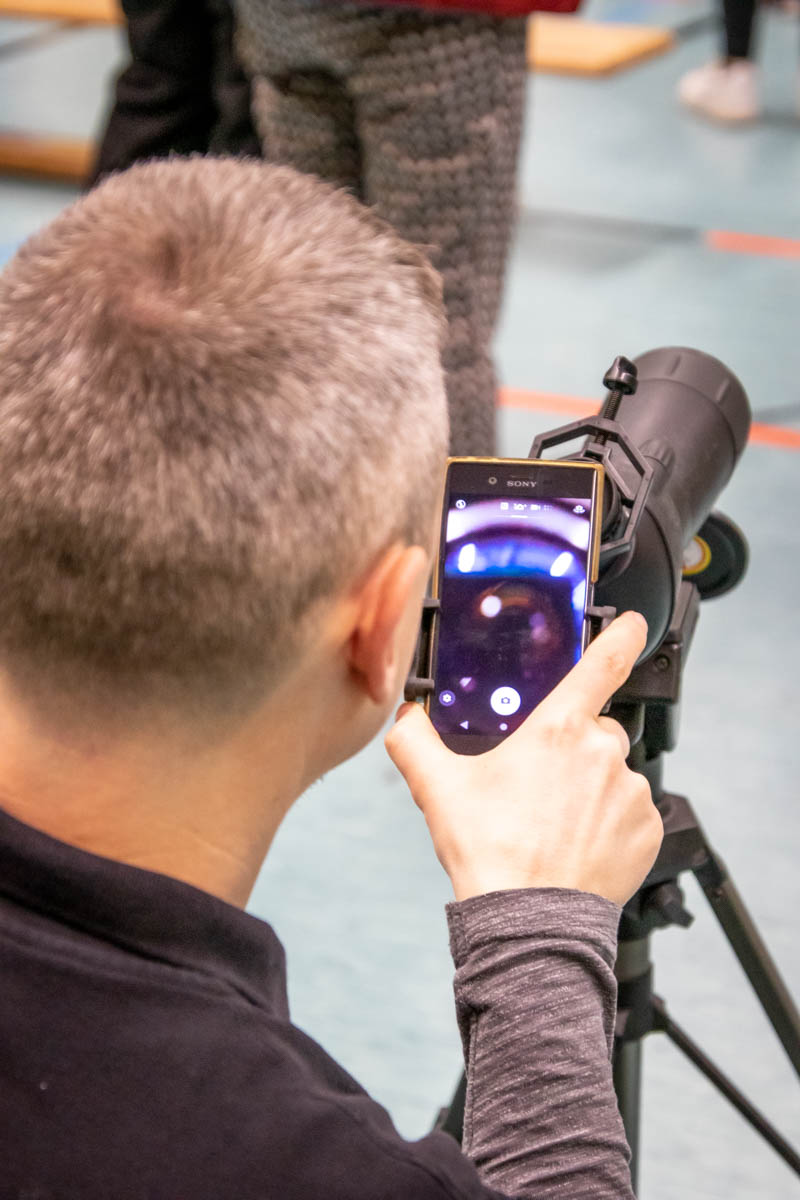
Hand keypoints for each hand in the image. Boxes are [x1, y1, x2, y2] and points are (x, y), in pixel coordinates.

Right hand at [385, 612, 661, 905]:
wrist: (529, 919)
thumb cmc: (490, 852)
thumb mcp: (439, 788)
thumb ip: (415, 740)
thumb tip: (405, 718)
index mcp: (558, 729)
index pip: (602, 664)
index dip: (621, 636)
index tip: (633, 624)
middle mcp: (602, 752)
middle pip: (595, 730)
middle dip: (572, 749)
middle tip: (540, 787)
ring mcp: (630, 792)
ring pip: (612, 774)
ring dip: (591, 789)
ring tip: (556, 825)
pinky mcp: (647, 829)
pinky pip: (632, 812)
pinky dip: (611, 823)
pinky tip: (580, 843)